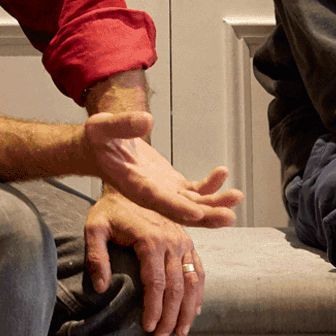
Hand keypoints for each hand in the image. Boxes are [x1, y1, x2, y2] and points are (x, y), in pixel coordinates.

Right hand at [83, 112, 242, 227]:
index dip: (176, 207)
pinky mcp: (171, 185)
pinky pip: (194, 190)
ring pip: (192, 204)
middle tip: (228, 215)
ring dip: (215, 203)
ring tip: (237, 196)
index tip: (197, 213)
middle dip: (206, 214)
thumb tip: (147, 120)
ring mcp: (163, 191)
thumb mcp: (102, 126)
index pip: (157, 200)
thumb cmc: (98, 138)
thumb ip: (123, 125)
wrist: (99, 148)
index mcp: (133, 185)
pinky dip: (210, 185)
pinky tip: (223, 173)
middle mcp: (150, 194)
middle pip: (180, 210)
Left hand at [85, 190, 203, 335]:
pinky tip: (194, 310)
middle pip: (176, 288)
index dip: (154, 309)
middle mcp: (173, 240)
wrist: (128, 183)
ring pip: (192, 282)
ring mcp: (183, 241)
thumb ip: (96, 256)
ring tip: (181, 332)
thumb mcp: (94, 227)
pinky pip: (198, 269)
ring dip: (188, 310)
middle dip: (171, 317)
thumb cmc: (109, 209)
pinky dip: (198, 292)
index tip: (149, 329)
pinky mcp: (187, 241)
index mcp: (152, 239)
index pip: (156, 283)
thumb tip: (100, 287)